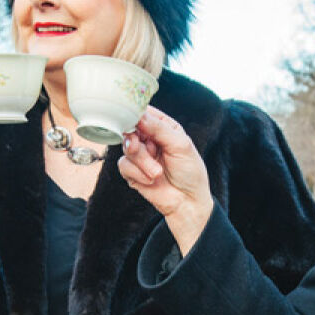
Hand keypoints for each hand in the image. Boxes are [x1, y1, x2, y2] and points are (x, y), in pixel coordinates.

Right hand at [118, 106, 214, 254]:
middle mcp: (150, 138)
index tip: (134, 118)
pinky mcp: (132, 171)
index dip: (136, 113)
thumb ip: (159, 129)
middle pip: (131, 128)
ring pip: (127, 148)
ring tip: (157, 172)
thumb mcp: (181, 145)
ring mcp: (140, 155)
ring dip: (142, 162)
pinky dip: (138, 173)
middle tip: (145, 147)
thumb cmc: (190, 172)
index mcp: (163, 127)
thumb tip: (139, 115)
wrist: (187, 202)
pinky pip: (124, 165)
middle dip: (138, 141)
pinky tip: (151, 180)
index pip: (145, 112)